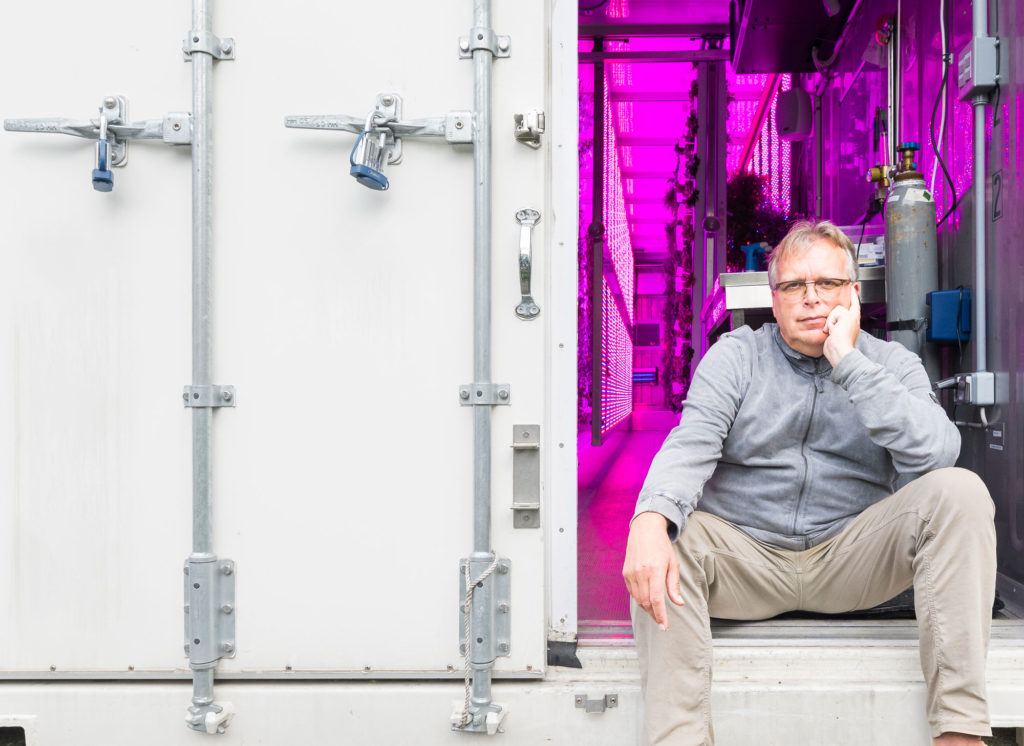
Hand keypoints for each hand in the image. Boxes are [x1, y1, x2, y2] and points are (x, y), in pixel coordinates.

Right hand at [622, 512, 684, 629]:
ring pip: (638, 599)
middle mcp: (641, 573)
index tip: (664, 627)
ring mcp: (631, 573)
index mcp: (655, 570)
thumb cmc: (662, 546)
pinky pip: (632, 592)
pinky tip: (647, 598)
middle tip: (662, 621)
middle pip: (646, 602)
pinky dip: (640, 599)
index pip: (657, 600)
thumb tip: (679, 603)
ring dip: (647, 608)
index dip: (660, 616)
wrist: (645, 529)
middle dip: (654, 614)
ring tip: (656, 610)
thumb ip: (674, 585)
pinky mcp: (625, 573)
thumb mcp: (673, 564)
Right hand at [822, 284, 860, 365]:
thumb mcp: (844, 316)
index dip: (852, 293)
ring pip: (832, 316)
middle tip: (834, 320)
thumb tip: (835, 316)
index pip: (854, 301)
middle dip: (834, 313)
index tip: (852, 286)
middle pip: (840, 309)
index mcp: (854, 316)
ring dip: (829, 321)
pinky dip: (827, 326)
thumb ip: (840, 310)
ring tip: (831, 328)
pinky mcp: (835, 332)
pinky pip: (828, 323)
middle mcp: (849, 321)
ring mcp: (841, 326)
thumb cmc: (844, 336)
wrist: (837, 349)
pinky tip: (828, 331)